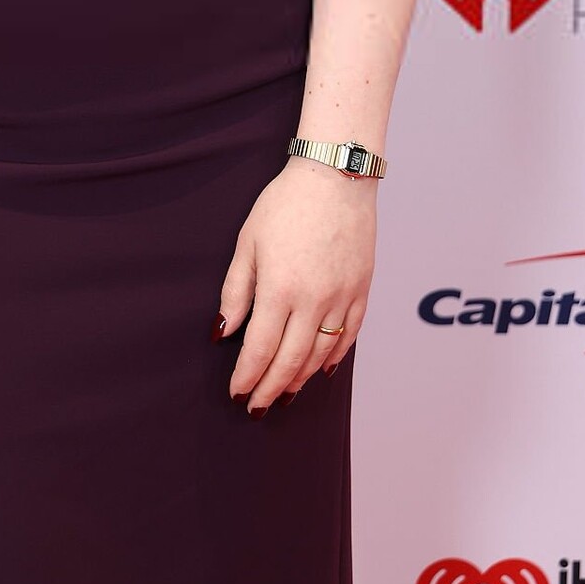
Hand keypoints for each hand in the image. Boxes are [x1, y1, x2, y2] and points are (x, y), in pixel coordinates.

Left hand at [212, 156, 376, 413]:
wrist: (336, 177)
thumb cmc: (285, 203)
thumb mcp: (248, 241)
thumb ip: (236, 290)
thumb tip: (223, 332)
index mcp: (280, 288)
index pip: (260, 348)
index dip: (247, 376)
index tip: (237, 393)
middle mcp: (314, 300)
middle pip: (290, 360)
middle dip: (271, 388)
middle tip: (257, 406)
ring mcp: (342, 297)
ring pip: (320, 354)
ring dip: (300, 379)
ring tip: (285, 394)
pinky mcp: (362, 290)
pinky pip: (349, 335)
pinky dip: (334, 357)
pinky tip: (320, 369)